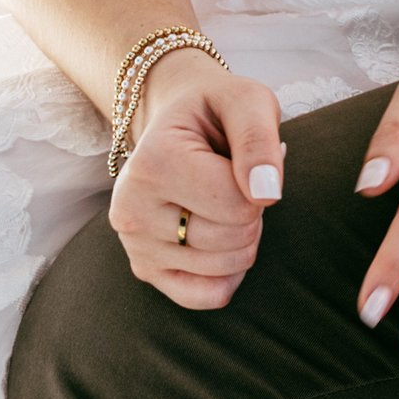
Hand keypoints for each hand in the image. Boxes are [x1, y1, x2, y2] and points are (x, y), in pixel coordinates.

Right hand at [109, 48, 283, 307]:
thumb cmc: (216, 110)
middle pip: (233, 238)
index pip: (238, 203)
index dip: (261, 183)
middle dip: (252, 209)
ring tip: (221, 198)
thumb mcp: (246, 101)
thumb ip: (259, 140)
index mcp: (153, 162)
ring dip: (242, 236)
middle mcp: (131, 209)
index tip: (244, 156)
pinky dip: (228, 272)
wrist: (175, 122)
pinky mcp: (144, 270)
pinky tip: (218, 236)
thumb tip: (267, 195)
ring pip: (225, 268)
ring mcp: (134, 245)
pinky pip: (206, 296)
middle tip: (234, 178)